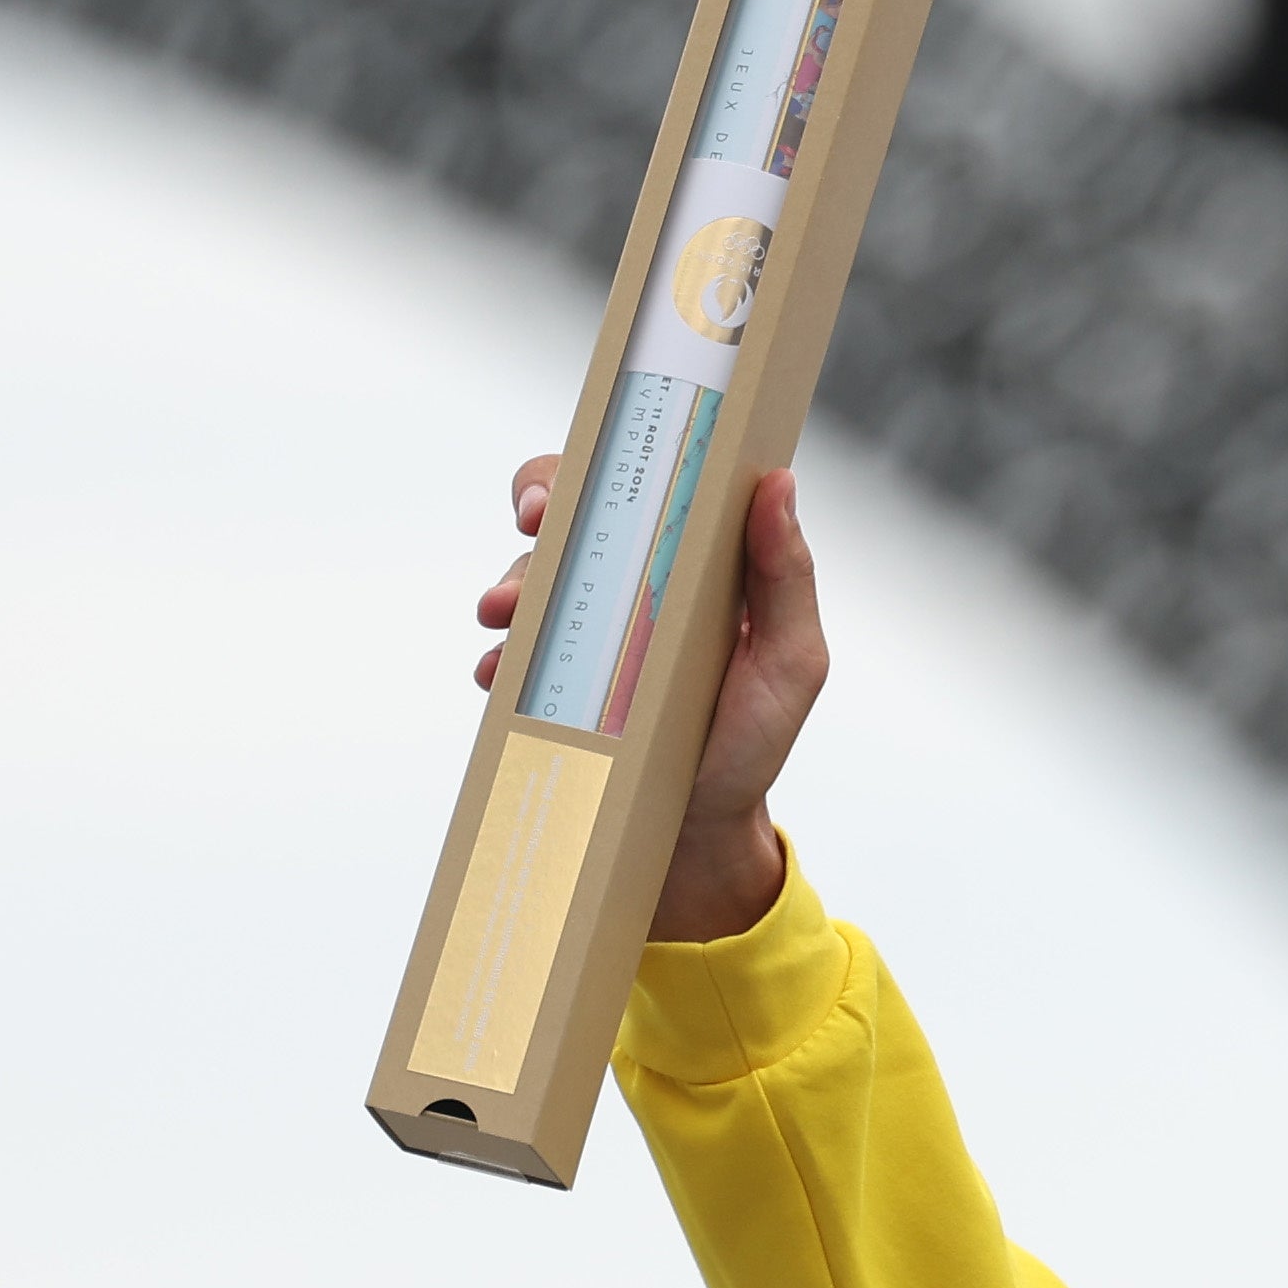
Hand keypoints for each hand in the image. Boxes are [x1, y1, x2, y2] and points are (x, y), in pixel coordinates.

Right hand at [471, 455, 821, 939]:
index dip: (610, 457)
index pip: (649, 482)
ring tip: (503, 616)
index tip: (593, 467)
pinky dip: (500, 651)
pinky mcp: (553, 672)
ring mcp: (587, 624)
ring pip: (535, 571)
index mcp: (695, 561)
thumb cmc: (752, 740)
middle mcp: (636, 580)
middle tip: (532, 525)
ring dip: (512, 582)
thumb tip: (777, 482)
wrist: (695, 829)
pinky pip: (511, 644)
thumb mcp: (790, 664)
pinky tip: (497, 672)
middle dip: (540, 502)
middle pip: (575, 508)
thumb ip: (786, 578)